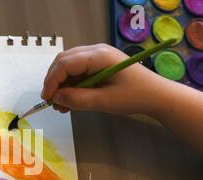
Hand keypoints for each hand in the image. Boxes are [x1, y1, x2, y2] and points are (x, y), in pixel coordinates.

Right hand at [42, 44, 168, 116]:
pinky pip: (78, 72)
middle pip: (64, 61)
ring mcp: (97, 57)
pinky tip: (70, 101)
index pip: (65, 64)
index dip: (52, 81)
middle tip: (52, 102)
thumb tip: (56, 98)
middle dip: (54, 81)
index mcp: (99, 56)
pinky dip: (70, 86)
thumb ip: (78, 99)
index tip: (47, 98)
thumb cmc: (134, 96)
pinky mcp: (98, 65)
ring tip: (61, 106)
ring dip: (62, 85)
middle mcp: (95, 51)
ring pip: (69, 67)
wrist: (156, 95)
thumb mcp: (104, 101)